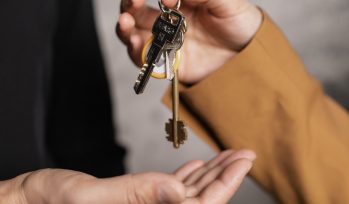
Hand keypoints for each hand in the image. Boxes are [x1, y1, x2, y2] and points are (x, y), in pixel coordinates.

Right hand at [3, 150, 254, 203]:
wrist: (33, 202)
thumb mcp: (90, 198)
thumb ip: (135, 195)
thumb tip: (177, 192)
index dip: (225, 183)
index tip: (243, 160)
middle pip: (201, 199)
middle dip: (225, 176)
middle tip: (244, 153)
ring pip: (189, 192)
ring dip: (211, 173)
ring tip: (228, 156)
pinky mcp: (136, 199)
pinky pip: (169, 188)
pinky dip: (187, 175)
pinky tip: (198, 166)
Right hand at [117, 0, 261, 83]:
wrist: (249, 53)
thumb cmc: (238, 21)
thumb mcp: (224, 1)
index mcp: (178, 3)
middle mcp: (167, 22)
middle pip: (135, 13)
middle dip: (128, 6)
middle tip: (131, 4)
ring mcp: (166, 43)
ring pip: (134, 35)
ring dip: (125, 29)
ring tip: (126, 24)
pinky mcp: (168, 64)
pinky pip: (146, 60)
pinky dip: (136, 53)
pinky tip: (137, 44)